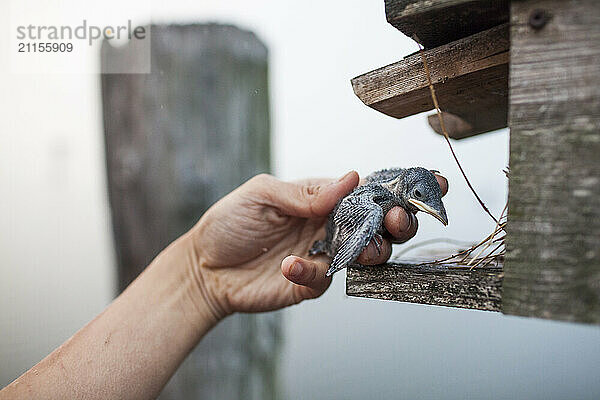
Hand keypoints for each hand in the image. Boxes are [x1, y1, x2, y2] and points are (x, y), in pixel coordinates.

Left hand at [186, 171, 447, 319]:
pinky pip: (324, 280)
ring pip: (366, 256)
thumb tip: (352, 178)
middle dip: (399, 223)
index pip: (370, 191)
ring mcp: (322, 256)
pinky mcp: (309, 284)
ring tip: (363, 248)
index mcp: (323, 198)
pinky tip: (290, 265)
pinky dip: (310, 273)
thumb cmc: (230, 221)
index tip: (435, 182)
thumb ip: (307, 192)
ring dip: (371, 251)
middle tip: (399, 222)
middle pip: (380, 226)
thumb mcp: (262, 194)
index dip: (402, 188)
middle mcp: (330, 226)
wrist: (203, 265)